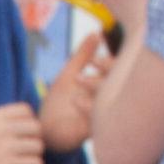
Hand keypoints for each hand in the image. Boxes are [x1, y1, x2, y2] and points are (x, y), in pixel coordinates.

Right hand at [0, 102, 45, 163]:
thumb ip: (1, 126)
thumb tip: (30, 127)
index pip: (26, 110)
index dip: (29, 125)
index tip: (22, 138)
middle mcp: (0, 129)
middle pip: (36, 129)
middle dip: (34, 142)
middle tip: (25, 155)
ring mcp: (5, 147)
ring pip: (38, 147)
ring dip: (34, 159)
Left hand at [38, 29, 109, 154]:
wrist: (44, 130)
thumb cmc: (58, 103)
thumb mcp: (70, 74)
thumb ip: (83, 55)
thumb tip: (96, 32)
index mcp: (106, 87)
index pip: (117, 73)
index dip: (109, 64)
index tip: (94, 60)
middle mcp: (108, 101)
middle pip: (119, 84)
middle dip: (108, 72)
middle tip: (94, 64)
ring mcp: (103, 116)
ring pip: (111, 100)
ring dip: (98, 87)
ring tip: (80, 79)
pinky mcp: (94, 131)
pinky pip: (99, 119)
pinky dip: (89, 109)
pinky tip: (75, 100)